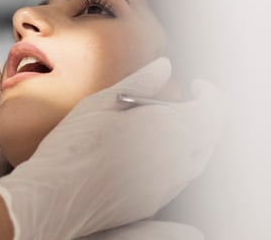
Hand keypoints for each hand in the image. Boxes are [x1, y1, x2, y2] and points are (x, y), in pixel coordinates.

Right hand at [0, 58, 221, 239]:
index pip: (214, 110)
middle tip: (184, 101)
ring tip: (166, 124)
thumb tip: (163, 67)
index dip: (210, 94)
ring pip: (198, 158)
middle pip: (211, 135)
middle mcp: (177, 161)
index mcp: (170, 130)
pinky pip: (181, 178)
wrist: (57, 197)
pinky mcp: (156, 203)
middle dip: (204, 115)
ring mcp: (169, 186)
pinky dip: (178, 160)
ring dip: (192, 138)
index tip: (197, 86)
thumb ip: (139, 83)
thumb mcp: (101, 103)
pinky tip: (150, 151)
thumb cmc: (74, 147)